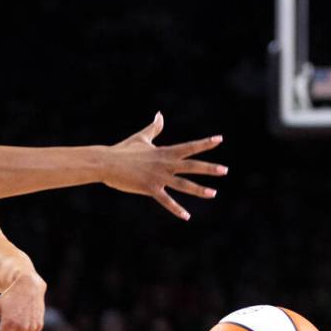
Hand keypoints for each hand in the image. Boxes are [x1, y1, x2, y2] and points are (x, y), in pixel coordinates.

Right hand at [104, 112, 227, 219]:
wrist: (106, 162)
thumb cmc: (122, 150)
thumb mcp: (141, 138)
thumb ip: (154, 128)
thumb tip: (160, 114)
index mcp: (164, 152)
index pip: (189, 147)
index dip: (205, 143)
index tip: (220, 140)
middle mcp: (164, 164)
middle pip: (191, 166)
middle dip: (209, 168)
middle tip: (225, 170)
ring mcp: (157, 177)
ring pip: (183, 184)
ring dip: (199, 189)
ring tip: (213, 193)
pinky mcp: (149, 188)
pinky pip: (166, 200)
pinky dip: (176, 209)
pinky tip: (186, 216)